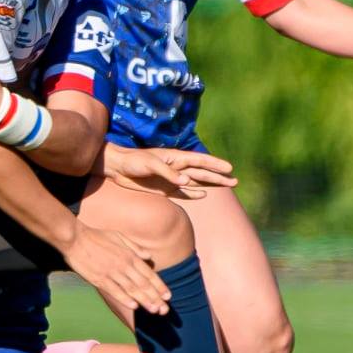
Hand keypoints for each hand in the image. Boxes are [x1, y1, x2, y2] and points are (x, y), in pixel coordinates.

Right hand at [61, 223, 170, 317]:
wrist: (75, 239)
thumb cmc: (97, 236)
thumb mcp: (119, 236)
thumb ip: (135, 247)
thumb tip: (148, 256)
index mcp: (129, 255)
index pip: (149, 273)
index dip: (160, 286)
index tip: (168, 296)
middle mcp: (124, 265)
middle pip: (143, 284)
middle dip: (156, 297)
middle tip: (165, 309)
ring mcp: (112, 273)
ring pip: (132, 289)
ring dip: (144, 301)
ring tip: (154, 310)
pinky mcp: (99, 279)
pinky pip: (115, 291)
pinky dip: (125, 299)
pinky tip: (134, 306)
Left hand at [102, 146, 237, 198]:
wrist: (116, 168)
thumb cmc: (132, 161)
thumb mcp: (150, 164)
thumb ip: (168, 173)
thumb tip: (186, 182)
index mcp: (175, 157)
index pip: (200, 160)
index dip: (215, 164)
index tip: (229, 168)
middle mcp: (176, 167)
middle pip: (202, 172)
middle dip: (218, 176)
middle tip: (235, 181)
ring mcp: (171, 179)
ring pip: (196, 182)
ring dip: (211, 184)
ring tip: (227, 185)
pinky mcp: (164, 189)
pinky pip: (183, 192)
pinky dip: (193, 193)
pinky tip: (203, 194)